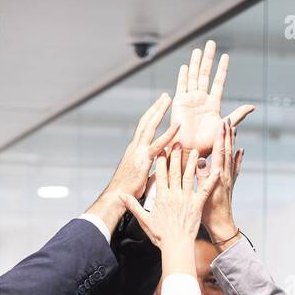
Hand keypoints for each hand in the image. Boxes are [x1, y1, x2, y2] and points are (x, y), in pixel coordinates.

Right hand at [87, 93, 179, 230]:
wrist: (116, 199)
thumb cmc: (128, 191)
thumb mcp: (140, 176)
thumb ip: (150, 168)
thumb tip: (160, 167)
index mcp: (134, 151)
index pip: (143, 128)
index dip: (151, 116)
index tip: (158, 107)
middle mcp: (135, 147)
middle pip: (146, 122)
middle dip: (155, 107)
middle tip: (165, 96)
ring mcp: (138, 152)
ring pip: (149, 126)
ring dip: (159, 111)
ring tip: (168, 98)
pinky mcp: (143, 160)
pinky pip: (158, 144)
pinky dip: (168, 134)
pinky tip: (177, 125)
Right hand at [123, 139, 223, 278]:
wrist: (176, 246)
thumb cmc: (160, 235)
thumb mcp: (144, 220)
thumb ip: (133, 206)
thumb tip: (121, 197)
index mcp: (161, 197)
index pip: (161, 175)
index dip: (161, 161)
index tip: (162, 149)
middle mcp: (174, 195)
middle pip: (175, 171)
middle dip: (176, 156)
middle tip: (178, 143)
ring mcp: (186, 199)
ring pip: (189, 176)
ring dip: (191, 162)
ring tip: (194, 150)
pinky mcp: (197, 205)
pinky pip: (204, 190)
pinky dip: (210, 179)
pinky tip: (215, 169)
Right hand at [171, 40, 254, 155]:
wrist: (191, 149)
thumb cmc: (208, 142)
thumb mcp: (226, 126)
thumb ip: (238, 115)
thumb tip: (253, 107)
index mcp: (213, 104)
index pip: (218, 82)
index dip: (222, 69)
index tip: (225, 56)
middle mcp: (201, 99)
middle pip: (205, 74)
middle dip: (208, 59)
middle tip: (211, 43)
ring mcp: (190, 100)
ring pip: (193, 76)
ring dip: (195, 62)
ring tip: (198, 49)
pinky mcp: (180, 102)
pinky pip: (181, 86)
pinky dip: (183, 75)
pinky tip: (185, 66)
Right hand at [202, 118, 243, 246]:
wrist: (222, 227)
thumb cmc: (208, 214)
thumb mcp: (201, 195)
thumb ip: (201, 176)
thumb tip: (201, 159)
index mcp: (217, 177)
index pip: (219, 152)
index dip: (220, 137)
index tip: (221, 123)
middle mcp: (225, 176)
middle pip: (227, 151)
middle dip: (227, 135)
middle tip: (228, 120)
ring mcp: (229, 180)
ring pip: (232, 157)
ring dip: (232, 142)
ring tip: (234, 129)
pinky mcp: (230, 185)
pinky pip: (236, 168)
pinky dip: (239, 158)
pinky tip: (241, 150)